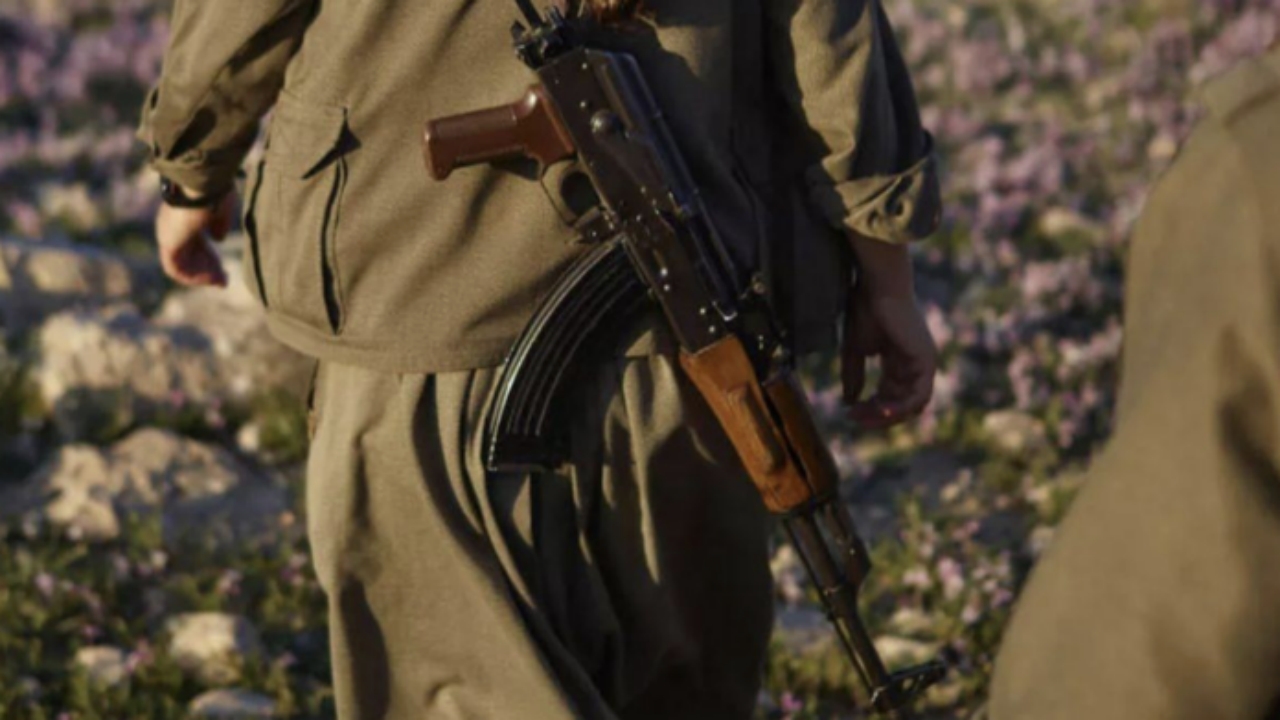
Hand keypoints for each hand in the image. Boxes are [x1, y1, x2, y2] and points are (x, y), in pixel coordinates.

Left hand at [154, 189, 236, 287]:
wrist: (201, 183)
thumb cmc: (213, 191)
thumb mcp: (220, 210)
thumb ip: (218, 225)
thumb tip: (218, 238)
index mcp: (184, 216)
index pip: (195, 242)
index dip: (209, 257)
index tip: (224, 268)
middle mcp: (173, 227)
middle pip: (189, 255)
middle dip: (207, 269)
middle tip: (223, 280)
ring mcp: (168, 235)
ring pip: (182, 264)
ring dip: (200, 275)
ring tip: (219, 281)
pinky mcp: (168, 243)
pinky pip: (175, 269)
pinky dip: (191, 277)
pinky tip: (208, 280)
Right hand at [842, 235, 936, 428]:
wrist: (876, 288)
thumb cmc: (865, 311)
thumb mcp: (854, 351)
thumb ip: (853, 377)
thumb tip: (849, 403)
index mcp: (900, 361)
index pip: (890, 395)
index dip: (870, 408)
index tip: (848, 413)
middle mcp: (915, 365)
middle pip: (901, 404)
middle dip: (877, 415)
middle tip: (854, 419)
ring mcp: (923, 364)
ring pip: (912, 405)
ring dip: (888, 416)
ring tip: (864, 417)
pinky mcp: (926, 362)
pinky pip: (918, 396)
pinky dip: (901, 408)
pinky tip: (881, 411)